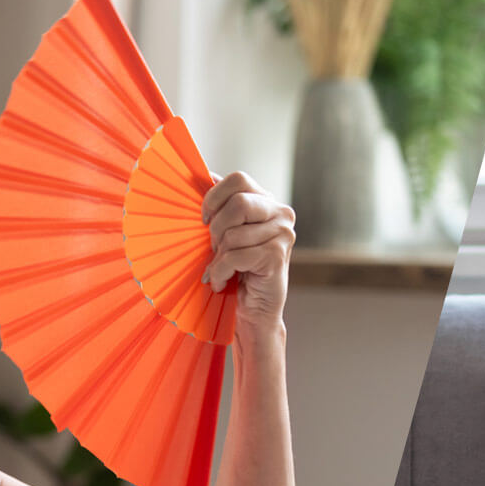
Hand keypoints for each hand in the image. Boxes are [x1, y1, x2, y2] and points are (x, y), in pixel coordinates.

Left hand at [199, 171, 294, 332]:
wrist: (254, 311)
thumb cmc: (236, 270)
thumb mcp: (225, 232)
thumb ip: (220, 205)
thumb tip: (201, 173)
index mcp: (267, 201)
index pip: (238, 179)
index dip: (214, 197)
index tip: (204, 219)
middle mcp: (281, 213)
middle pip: (237, 203)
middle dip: (216, 229)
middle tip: (214, 248)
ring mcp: (283, 234)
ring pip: (233, 233)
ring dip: (217, 257)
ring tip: (221, 269)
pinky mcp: (277, 256)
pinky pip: (234, 256)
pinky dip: (220, 272)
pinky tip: (222, 281)